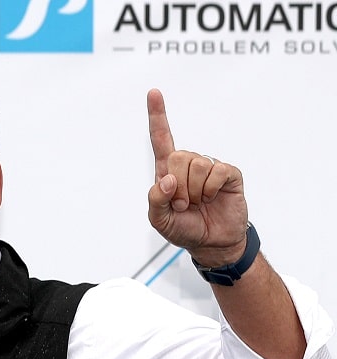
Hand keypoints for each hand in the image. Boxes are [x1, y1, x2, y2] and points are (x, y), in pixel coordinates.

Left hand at [147, 88, 248, 267]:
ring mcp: (209, 167)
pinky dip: (210, 189)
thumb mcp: (159, 220)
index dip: (158, 115)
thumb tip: (167, 179)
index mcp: (168, 171)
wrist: (212, 242)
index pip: (161, 139)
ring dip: (194, 192)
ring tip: (198, 204)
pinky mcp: (228, 173)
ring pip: (196, 165)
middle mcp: (188, 164)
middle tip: (183, 204)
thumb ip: (155, 200)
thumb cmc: (184, 228)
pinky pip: (216, 172)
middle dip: (178, 187)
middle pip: (178, 157)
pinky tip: (213, 198)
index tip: (153, 92)